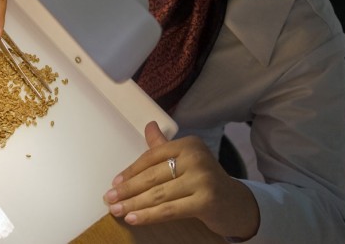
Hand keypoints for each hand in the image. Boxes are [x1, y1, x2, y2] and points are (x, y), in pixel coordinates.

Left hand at [103, 121, 259, 239]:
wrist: (234, 203)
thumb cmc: (204, 180)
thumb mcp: (186, 159)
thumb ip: (164, 146)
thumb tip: (149, 125)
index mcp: (188, 144)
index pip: (152, 156)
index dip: (131, 170)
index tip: (115, 182)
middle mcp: (196, 158)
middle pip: (153, 176)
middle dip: (128, 189)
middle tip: (110, 198)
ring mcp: (202, 179)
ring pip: (158, 194)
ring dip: (133, 204)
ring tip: (117, 210)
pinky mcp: (206, 201)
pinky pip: (169, 210)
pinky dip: (148, 216)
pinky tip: (133, 218)